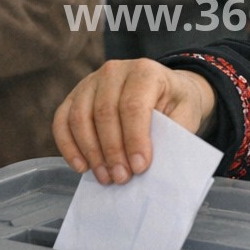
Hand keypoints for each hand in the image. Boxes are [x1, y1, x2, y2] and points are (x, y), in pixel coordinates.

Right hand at [52, 59, 217, 184]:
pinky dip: (68, 146)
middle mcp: (115, 71)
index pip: (133, 105)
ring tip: (106, 177)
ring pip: (80, 117)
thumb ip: (172, 133)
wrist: (166, 88)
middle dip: (112, 151)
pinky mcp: (76, 94)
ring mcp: (92, 81)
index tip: (140, 167)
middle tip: (121, 178)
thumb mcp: (186, 113)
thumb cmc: (176, 103)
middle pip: (104, 113)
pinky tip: (81, 167)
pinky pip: (62, 120)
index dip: (134, 139)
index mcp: (145, 71)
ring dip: (91, 152)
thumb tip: (154, 163)